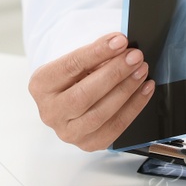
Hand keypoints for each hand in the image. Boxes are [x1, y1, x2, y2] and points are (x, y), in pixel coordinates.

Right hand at [29, 33, 153, 151]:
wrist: (70, 100)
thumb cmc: (75, 77)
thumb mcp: (78, 62)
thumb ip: (95, 54)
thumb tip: (120, 46)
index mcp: (41, 85)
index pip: (71, 66)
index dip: (97, 53)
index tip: (120, 41)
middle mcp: (50, 112)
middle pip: (84, 94)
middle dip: (114, 74)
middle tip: (135, 57)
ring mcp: (68, 132)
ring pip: (100, 114)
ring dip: (126, 90)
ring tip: (141, 71)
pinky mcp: (88, 144)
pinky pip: (115, 127)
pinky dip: (134, 107)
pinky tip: (144, 89)